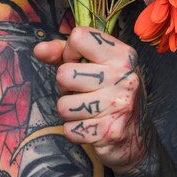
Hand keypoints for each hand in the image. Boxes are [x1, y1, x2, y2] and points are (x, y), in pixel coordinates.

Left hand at [33, 26, 150, 172]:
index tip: (80, 64)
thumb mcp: (95, 66)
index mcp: (122, 54)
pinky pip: (70, 129)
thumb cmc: (110, 94)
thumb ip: (64, 53)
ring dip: (69, 110)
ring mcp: (118, 105)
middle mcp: (124, 76)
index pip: (78, 37)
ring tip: (85, 109)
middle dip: (65, 85)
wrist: (138, 139)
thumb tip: (39, 50)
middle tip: (81, 91)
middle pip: (64, 74)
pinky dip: (74, 130)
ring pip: (63, 105)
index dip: (70, 52)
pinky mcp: (110, 132)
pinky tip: (89, 125)